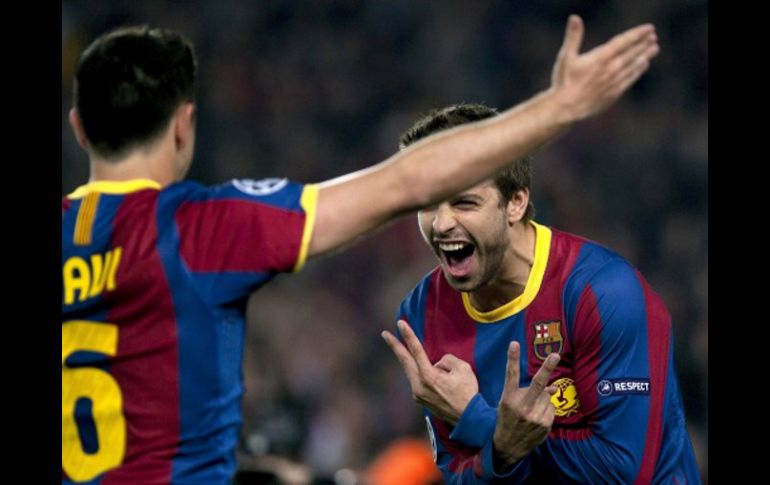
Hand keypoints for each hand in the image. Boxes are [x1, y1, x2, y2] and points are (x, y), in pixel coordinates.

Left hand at [382, 320, 477, 424]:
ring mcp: (417, 394)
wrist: (469, 418)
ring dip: (406, 358)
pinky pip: (416, 379)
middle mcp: (419, 386)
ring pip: (409, 370)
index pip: (416, 350)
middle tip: (385, 334)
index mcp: (429, 377)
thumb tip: (437, 363)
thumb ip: (447, 359)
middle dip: (395, 345)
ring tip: (400, 346)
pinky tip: (419, 366)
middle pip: (404, 361)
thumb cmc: (468, 392)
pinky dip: (417, 370)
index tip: (400, 323)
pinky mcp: (420, 399)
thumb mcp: (463, 369)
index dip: (408, 335)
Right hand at [492, 341, 559, 468]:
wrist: (507, 447)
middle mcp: (522, 407)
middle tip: (555, 355)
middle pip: (537, 384)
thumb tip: (554, 387)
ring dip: (542, 398)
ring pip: (547, 396)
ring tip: (531, 409)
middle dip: (547, 368)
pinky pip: (551, 408)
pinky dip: (546, 409)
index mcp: (508, 399)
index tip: (514, 343)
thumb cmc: (507, 419)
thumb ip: (525, 392)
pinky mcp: (544, 425)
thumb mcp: (508, 404)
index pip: (511, 375)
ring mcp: (534, 417)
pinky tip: (536, 417)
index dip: (513, 359)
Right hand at [550, 15, 659, 120]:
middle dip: (644, 43)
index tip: (649, 28)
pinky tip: (643, 65)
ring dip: (645, 56)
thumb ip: (573, 36)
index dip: (637, 34)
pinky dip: (638, 71)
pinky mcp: (615, 93)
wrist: (566, 108)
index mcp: (600, 58)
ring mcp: (614, 82)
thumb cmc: (563, 81)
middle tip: (653, 37)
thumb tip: (574, 17)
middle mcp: (610, 69)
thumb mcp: (566, 56)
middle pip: (632, 53)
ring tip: (655, 48)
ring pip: (634, 66)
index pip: (623, 42)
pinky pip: (630, 79)